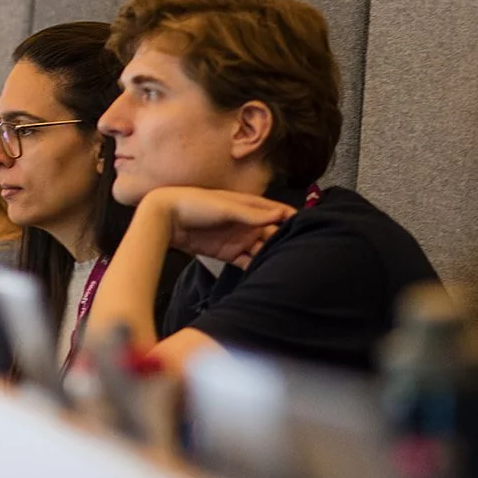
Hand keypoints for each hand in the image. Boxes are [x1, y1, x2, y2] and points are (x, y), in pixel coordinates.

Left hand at [144, 186, 295, 264]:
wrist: (166, 217)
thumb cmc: (196, 203)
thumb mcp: (226, 206)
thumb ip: (253, 214)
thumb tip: (281, 215)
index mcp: (250, 206)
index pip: (278, 212)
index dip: (293, 219)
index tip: (311, 228)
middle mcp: (248, 222)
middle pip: (273, 234)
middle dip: (286, 242)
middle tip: (304, 256)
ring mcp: (239, 239)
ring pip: (262, 250)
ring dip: (272, 257)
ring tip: (289, 268)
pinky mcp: (228, 253)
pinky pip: (247, 262)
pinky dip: (256, 267)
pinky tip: (267, 274)